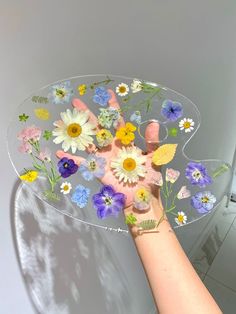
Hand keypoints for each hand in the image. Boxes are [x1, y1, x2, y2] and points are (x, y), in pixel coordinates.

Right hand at [56, 89, 165, 221]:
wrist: (142, 198)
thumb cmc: (149, 178)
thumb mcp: (154, 159)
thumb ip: (153, 142)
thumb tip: (154, 124)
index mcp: (125, 142)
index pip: (117, 121)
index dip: (113, 108)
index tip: (108, 94)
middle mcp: (111, 147)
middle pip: (97, 127)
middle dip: (87, 115)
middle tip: (75, 102)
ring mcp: (103, 158)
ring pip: (88, 141)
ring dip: (76, 132)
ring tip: (63, 122)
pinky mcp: (98, 169)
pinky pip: (83, 163)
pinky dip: (71, 158)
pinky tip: (60, 151)